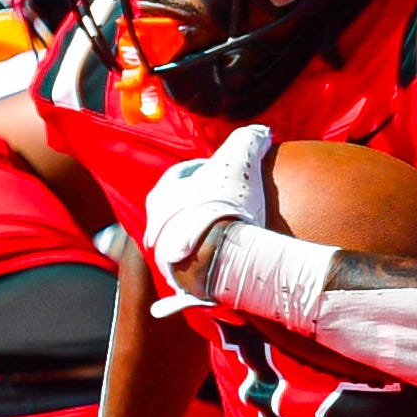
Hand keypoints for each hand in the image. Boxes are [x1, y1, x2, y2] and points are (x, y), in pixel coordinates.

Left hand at [142, 124, 272, 302]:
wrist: (223, 253)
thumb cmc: (224, 201)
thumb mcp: (239, 156)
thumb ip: (248, 138)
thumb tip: (260, 133)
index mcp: (161, 196)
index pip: (181, 175)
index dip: (206, 169)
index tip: (226, 173)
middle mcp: (156, 228)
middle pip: (181, 210)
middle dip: (201, 206)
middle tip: (228, 204)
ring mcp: (167, 258)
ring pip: (186, 242)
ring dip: (204, 238)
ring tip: (230, 235)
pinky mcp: (181, 283)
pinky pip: (193, 275)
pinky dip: (205, 270)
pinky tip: (227, 262)